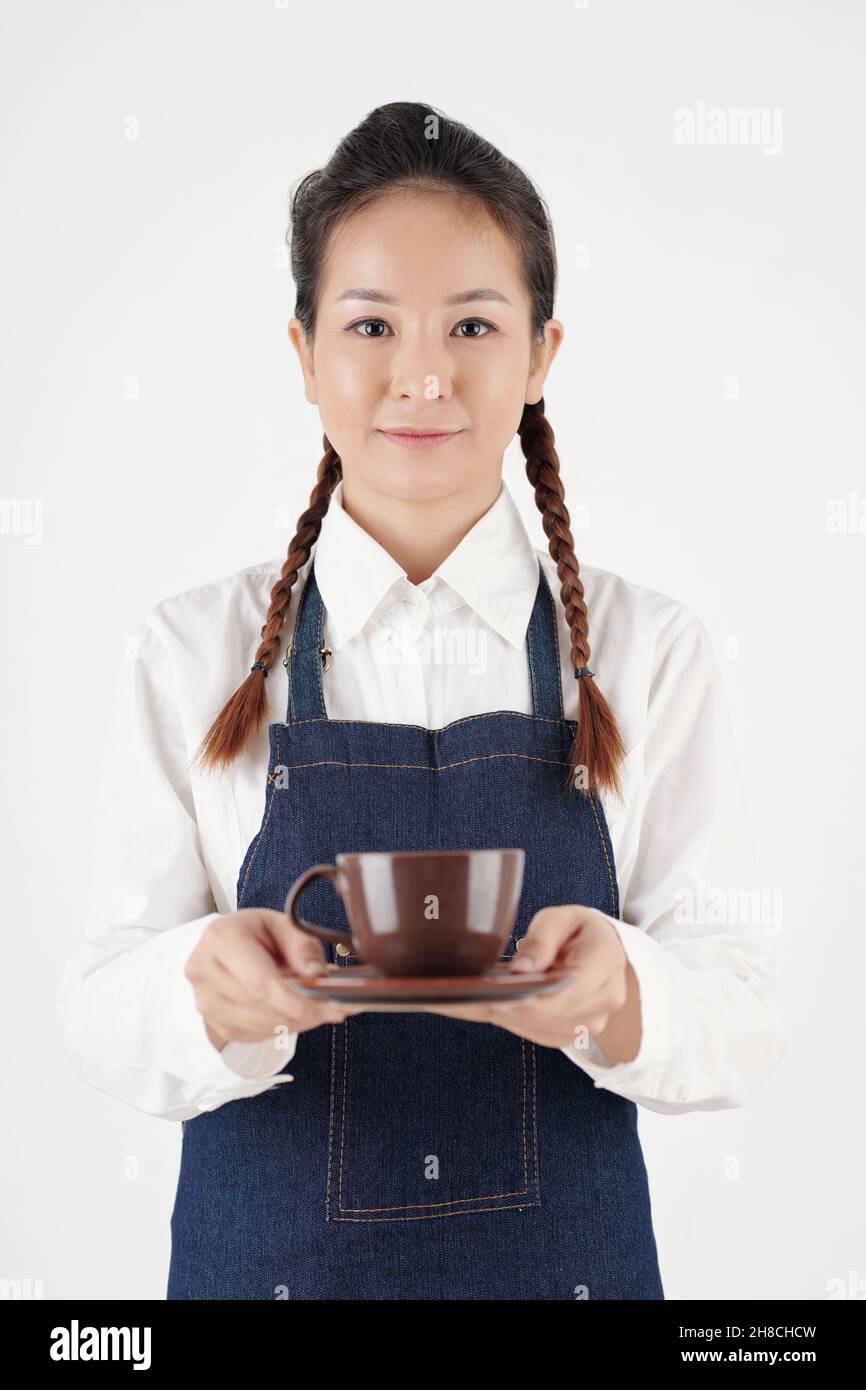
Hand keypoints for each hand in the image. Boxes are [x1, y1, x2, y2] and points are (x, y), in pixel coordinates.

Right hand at [185, 908, 364, 1051]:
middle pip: (259, 1005)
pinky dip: (280, 1028)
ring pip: (258, 1025)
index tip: (326, 1006)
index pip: (259, 980)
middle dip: (301, 1011)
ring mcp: (205, 1001)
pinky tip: (294, 1014)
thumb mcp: (284, 925)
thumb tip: (315, 974)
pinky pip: (253, 1035)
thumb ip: (302, 947)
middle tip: (334, 1008)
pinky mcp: (213, 1023)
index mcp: (221, 938)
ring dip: (293, 1022)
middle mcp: (204, 970)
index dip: (294, 999)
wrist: (229, 945)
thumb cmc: (257, 934)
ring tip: (318, 1009)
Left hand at [421, 905, 640, 1058]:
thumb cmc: (581, 931)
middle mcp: (601, 1002)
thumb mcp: (563, 917)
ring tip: (465, 995)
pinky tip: (488, 1002)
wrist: (606, 954)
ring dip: (503, 1012)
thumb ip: (543, 939)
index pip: (567, 993)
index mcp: (605, 964)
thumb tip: (522, 968)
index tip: (495, 998)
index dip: (529, 1002)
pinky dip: (510, 1018)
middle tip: (459, 994)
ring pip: (533, 1027)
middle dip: (504, 1005)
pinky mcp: (569, 1034)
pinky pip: (532, 1033)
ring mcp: (588, 1024)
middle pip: (544, 1014)